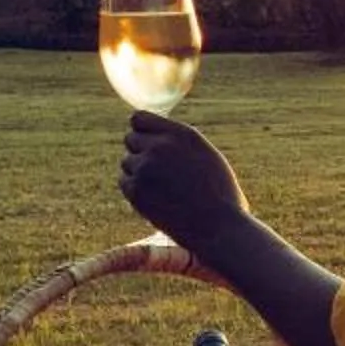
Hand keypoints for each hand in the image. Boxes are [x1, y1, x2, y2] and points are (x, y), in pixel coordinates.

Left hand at [119, 111, 249, 252]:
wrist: (218, 227)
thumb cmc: (219, 194)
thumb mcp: (206, 156)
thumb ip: (178, 142)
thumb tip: (153, 136)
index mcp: (182, 134)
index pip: (139, 118)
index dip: (142, 130)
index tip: (148, 142)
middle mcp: (161, 146)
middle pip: (130, 139)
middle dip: (140, 152)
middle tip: (158, 171)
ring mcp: (146, 168)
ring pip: (127, 162)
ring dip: (139, 172)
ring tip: (164, 189)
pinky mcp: (136, 190)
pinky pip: (125, 181)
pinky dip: (136, 190)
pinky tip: (156, 199)